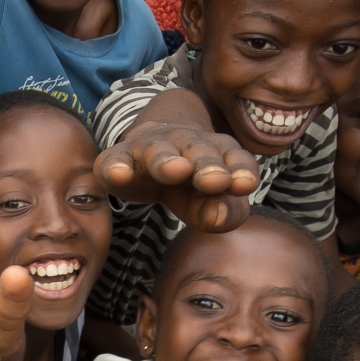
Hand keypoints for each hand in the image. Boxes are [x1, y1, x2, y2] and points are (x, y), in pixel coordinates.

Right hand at [96, 121, 257, 231]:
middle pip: (198, 151)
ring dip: (167, 160)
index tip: (244, 185)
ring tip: (175, 170)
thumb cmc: (187, 183)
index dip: (240, 170)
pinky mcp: (119, 157)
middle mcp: (186, 144)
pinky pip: (115, 159)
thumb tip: (216, 216)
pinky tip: (118, 175)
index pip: (234, 159)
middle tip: (215, 181)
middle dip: (207, 165)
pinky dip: (116, 165)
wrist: (149, 146)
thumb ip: (222, 213)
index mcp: (217, 152)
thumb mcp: (209, 201)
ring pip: (159, 150)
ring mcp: (150, 147)